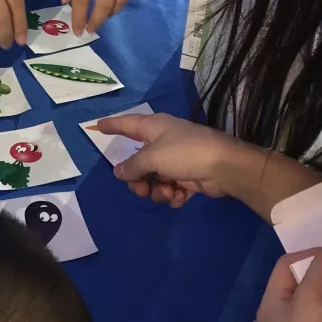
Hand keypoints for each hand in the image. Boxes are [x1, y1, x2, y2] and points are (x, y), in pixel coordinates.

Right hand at [96, 112, 242, 206]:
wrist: (224, 167)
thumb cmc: (186, 153)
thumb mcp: (153, 157)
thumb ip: (133, 166)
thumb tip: (118, 171)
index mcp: (154, 128)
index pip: (127, 124)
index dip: (112, 125)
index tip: (96, 126)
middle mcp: (163, 142)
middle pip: (139, 161)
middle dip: (138, 179)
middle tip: (141, 189)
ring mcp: (176, 160)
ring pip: (153, 179)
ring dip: (157, 190)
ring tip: (168, 193)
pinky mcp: (188, 177)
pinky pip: (170, 188)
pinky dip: (173, 195)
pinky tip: (180, 197)